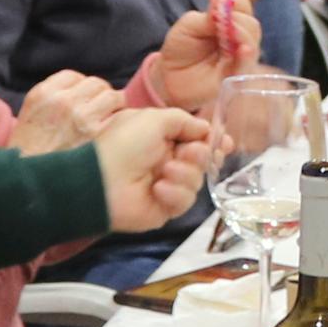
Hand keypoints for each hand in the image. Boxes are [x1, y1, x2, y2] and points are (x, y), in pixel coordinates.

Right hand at [10, 70, 127, 158]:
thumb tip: (77, 91)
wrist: (28, 182)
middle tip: (101, 109)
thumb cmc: (29, 151)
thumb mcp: (29, 115)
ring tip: (109, 119)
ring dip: (114, 106)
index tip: (84, 99)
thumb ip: (51, 98)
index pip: (74, 76)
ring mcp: (81, 116)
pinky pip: (117, 117)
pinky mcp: (96, 134)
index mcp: (43, 93)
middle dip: (100, 95)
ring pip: (112, 96)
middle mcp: (63, 100)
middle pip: (96, 83)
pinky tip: (114, 132)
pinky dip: (118, 122)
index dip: (81, 87)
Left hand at [92, 107, 212, 233]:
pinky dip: (174, 193)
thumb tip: (205, 128)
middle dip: (200, 155)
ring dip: (185, 174)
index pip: (196, 139)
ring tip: (165, 172)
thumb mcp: (153, 118)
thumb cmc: (123, 145)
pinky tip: (158, 189)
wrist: (101, 182)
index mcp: (161, 138)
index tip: (226, 143)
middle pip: (202, 159)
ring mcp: (166, 185)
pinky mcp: (165, 208)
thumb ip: (183, 120)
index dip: (212, 141)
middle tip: (188, 154)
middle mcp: (165, 161)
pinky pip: (185, 201)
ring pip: (197, 181)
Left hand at [147, 4, 256, 112]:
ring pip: (252, 44)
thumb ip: (208, 17)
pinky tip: (244, 50)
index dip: (236, 2)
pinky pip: (247, 67)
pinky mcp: (236, 77)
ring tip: (228, 36)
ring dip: (243, 37)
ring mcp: (240, 58)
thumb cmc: (180, 48)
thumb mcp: (188, 26)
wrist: (170, 77)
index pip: (242, 6)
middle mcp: (239, 38)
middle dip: (238, 21)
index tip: (222, 4)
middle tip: (220, 23)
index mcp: (229, 21)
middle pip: (251, 24)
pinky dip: (246, 57)